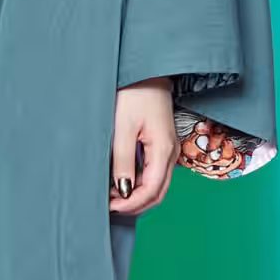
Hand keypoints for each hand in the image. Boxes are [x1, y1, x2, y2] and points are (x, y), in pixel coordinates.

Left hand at [108, 77, 179, 215]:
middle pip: (157, 192)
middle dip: (135, 204)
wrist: (146, 72)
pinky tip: (122, 181)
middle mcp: (171, 154)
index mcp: (163, 150)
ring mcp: (168, 150)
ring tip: (112, 195)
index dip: (131, 204)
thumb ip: (123, 160)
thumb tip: (123, 190)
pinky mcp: (162, 145)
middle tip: (109, 206)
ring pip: (157, 185)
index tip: (109, 207)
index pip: (151, 191)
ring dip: (137, 195)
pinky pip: (155, 173)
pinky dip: (140, 183)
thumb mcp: (123, 127)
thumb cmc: (134, 94)